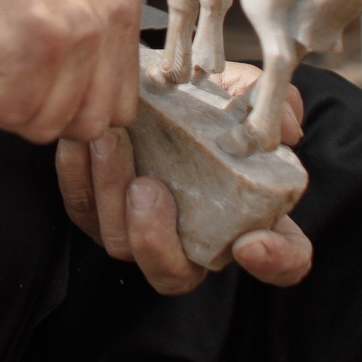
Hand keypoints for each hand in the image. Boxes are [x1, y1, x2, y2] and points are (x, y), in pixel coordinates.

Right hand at [0, 0, 140, 145]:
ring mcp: (71, 28)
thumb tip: (86, 122)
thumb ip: (85, 61)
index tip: (33, 81)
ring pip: (44, 123)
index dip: (67, 110)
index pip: (118, 110)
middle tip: (3, 75)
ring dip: (1, 105)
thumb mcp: (58, 11)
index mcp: (120, 14)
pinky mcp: (28, 37)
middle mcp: (107, 19)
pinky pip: (5, 108)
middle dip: (36, 113)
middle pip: (86, 127)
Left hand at [54, 81, 315, 295]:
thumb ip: (272, 103)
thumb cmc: (208, 99)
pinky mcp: (98, 212)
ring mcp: (141, 233)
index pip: (284, 260)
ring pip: (119, 242)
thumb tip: (285, 128)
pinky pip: (81, 207)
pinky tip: (80, 140)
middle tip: (148, 187)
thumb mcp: (244, 93)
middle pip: (174, 274)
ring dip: (110, 195)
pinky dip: (77, 176)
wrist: (155, 87)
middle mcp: (195, 241)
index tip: (252, 244)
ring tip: (110, 141)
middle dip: (155, 238)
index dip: (275, 260)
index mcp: (251, 218)